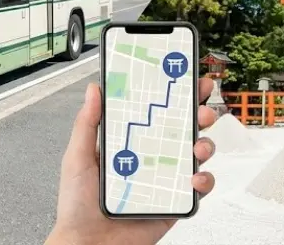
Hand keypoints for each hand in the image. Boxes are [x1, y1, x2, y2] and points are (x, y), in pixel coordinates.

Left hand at [45, 80, 217, 244]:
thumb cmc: (77, 205)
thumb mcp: (78, 157)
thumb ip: (87, 124)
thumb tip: (94, 89)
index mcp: (129, 142)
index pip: (154, 112)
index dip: (173, 94)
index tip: (187, 77)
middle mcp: (150, 157)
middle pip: (183, 128)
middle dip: (199, 112)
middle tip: (202, 108)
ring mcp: (164, 179)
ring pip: (196, 154)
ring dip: (205, 144)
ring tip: (199, 145)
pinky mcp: (174, 203)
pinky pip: (198, 189)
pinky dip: (204, 181)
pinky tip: (194, 178)